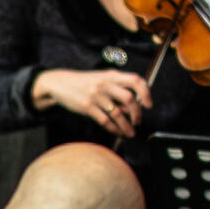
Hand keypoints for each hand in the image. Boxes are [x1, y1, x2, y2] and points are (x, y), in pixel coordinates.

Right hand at [35, 64, 149, 138]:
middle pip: (129, 98)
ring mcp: (96, 95)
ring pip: (117, 113)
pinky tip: (117, 132)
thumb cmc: (84, 83)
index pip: (135, 80)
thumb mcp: (102, 80)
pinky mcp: (87, 107)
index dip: (146, 93)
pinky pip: (104, 121)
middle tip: (138, 121)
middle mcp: (105, 84)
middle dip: (137, 113)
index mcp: (111, 75)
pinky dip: (113, 129)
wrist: (60, 83)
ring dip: (126, 126)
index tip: (149, 105)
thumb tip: (131, 109)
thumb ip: (117, 91)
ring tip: (130, 133)